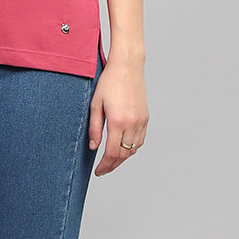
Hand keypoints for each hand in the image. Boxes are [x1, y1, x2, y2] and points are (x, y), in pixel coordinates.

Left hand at [88, 59, 147, 175]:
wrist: (128, 67)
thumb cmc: (108, 82)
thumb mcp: (95, 104)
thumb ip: (94, 128)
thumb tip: (93, 147)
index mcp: (118, 121)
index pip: (112, 153)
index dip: (104, 165)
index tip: (98, 171)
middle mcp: (132, 123)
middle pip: (124, 155)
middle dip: (113, 165)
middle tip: (102, 170)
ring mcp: (141, 121)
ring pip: (133, 149)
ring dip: (123, 158)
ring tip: (111, 161)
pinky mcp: (145, 117)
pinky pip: (140, 139)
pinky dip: (132, 148)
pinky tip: (123, 148)